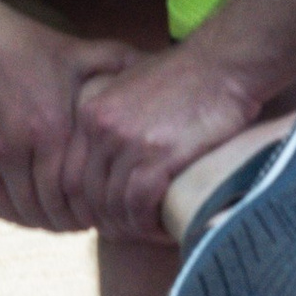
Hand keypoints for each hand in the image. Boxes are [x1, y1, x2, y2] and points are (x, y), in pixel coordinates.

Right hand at [0, 0, 141, 230]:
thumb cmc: (28, 45)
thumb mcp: (80, 51)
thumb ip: (123, 64)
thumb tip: (167, 72)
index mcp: (51, 125)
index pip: (77, 192)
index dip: (96, 209)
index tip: (109, 208)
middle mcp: (17, 147)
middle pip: (49, 210)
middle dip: (73, 220)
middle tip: (90, 219)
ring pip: (20, 212)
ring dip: (43, 220)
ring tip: (63, 215)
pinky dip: (13, 213)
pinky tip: (30, 206)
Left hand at [69, 45, 266, 244]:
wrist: (224, 63)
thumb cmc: (188, 78)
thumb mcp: (134, 88)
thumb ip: (113, 120)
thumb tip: (109, 167)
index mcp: (90, 112)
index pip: (71, 175)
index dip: (86, 205)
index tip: (108, 216)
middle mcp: (101, 127)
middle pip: (88, 195)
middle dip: (108, 221)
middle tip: (130, 232)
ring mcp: (127, 141)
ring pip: (114, 205)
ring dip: (132, 227)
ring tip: (151, 232)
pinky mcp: (157, 155)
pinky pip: (140, 206)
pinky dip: (149, 225)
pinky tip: (164, 229)